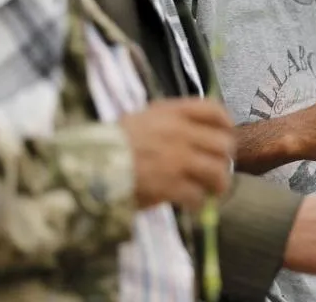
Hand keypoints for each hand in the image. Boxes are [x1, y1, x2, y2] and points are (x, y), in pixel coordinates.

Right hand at [120, 98, 234, 209]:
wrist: (88, 165)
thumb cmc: (110, 144)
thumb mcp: (139, 120)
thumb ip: (167, 123)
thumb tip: (193, 136)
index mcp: (170, 113)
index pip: (212, 110)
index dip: (225, 123)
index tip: (226, 134)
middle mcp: (179, 133)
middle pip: (222, 144)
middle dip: (224, 159)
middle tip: (218, 169)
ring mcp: (177, 159)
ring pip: (217, 171)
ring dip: (219, 183)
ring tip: (213, 191)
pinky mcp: (171, 185)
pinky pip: (198, 195)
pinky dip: (198, 203)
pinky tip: (192, 206)